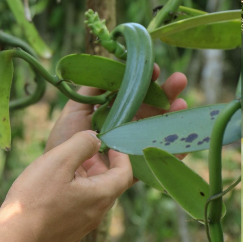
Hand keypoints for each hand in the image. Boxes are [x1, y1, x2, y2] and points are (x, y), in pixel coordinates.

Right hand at [0, 130, 133, 241]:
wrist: (13, 238)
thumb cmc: (35, 197)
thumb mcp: (59, 160)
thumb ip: (82, 143)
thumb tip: (95, 139)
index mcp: (101, 196)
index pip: (125, 173)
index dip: (121, 155)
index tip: (110, 143)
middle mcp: (96, 215)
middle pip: (109, 185)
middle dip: (100, 166)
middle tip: (85, 152)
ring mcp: (82, 228)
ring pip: (93, 199)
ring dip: (87, 180)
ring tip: (67, 168)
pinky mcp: (67, 236)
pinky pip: (79, 211)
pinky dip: (75, 195)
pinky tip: (54, 190)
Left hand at [46, 64, 187, 158]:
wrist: (57, 174)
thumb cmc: (64, 141)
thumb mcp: (75, 110)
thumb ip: (92, 90)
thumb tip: (112, 67)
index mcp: (114, 112)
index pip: (135, 93)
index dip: (146, 80)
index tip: (155, 70)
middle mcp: (126, 128)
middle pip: (152, 108)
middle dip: (167, 93)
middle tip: (179, 80)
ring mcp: (133, 147)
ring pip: (159, 129)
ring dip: (174, 116)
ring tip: (182, 104)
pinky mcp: (136, 169)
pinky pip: (158, 160)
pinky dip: (175, 152)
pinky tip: (185, 142)